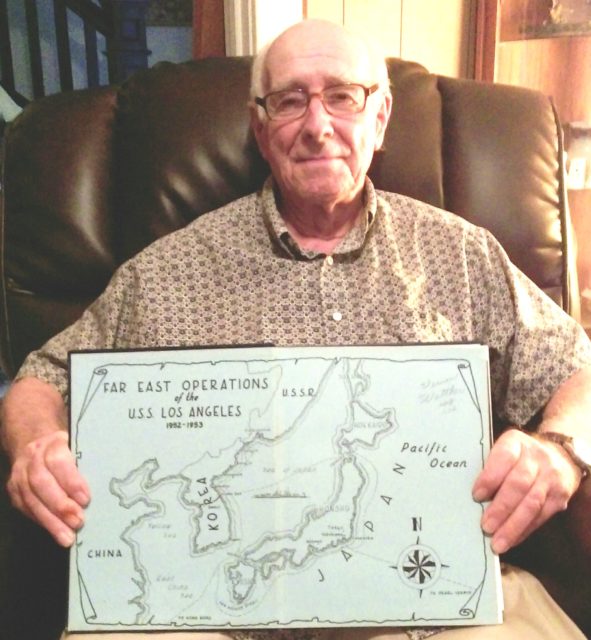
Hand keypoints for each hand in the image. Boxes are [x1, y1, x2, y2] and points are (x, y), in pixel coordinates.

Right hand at [6, 430, 89, 546]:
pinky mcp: (14, 491)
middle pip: (42, 483)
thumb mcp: (79, 445)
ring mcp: (20, 474)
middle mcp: (32, 457)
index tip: (86, 499)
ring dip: (50, 521)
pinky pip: (26, 509)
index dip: (71, 481)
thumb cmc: (67, 447)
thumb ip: (89, 461)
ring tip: (68, 536)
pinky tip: (56, 532)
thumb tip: (110, 485)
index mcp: (53, 442)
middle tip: (78, 521)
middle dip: (60, 505)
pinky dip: (42, 522)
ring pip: (31, 499)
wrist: (35, 441)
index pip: (58, 461)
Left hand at [472, 428, 581, 553]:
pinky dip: (524, 530)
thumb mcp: (505, 450)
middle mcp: (537, 457)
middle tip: (486, 526)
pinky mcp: (560, 496)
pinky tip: (511, 540)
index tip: (476, 495)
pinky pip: (541, 516)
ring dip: (513, 526)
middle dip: (501, 508)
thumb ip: (490, 466)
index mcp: (516, 442)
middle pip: (519, 484)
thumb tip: (470, 496)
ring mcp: (551, 477)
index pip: (504, 458)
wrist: (560, 455)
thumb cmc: (519, 456)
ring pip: (532, 504)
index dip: (490, 477)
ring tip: (497, 542)